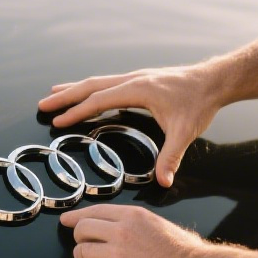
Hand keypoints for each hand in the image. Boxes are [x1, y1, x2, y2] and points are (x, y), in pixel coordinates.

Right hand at [38, 63, 225, 187]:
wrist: (214, 81)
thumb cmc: (199, 103)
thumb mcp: (185, 132)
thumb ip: (171, 157)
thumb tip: (164, 181)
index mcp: (137, 89)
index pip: (99, 100)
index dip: (77, 111)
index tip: (57, 120)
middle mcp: (132, 79)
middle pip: (91, 85)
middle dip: (65, 96)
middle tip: (42, 104)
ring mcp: (136, 76)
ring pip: (98, 81)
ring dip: (75, 88)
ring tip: (55, 95)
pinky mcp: (140, 79)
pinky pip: (108, 82)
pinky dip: (92, 88)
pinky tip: (87, 95)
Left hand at [61, 205, 205, 257]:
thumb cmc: (185, 253)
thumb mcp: (160, 225)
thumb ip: (139, 225)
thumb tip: (130, 231)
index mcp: (133, 216)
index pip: (94, 211)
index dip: (76, 217)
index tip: (67, 220)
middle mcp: (121, 230)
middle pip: (82, 230)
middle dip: (81, 241)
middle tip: (87, 251)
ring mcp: (116, 253)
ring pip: (81, 254)